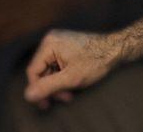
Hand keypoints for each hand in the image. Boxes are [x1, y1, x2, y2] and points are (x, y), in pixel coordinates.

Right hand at [23, 16, 142, 108]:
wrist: (115, 49)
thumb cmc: (95, 62)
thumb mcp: (71, 79)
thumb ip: (48, 87)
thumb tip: (27, 95)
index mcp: (49, 44)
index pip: (33, 71)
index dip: (38, 89)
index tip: (47, 104)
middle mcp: (51, 40)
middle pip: (41, 70)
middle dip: (52, 87)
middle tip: (65, 98)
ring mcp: (58, 42)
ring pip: (49, 69)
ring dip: (58, 83)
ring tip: (71, 92)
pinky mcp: (65, 46)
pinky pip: (56, 64)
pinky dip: (62, 76)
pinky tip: (73, 83)